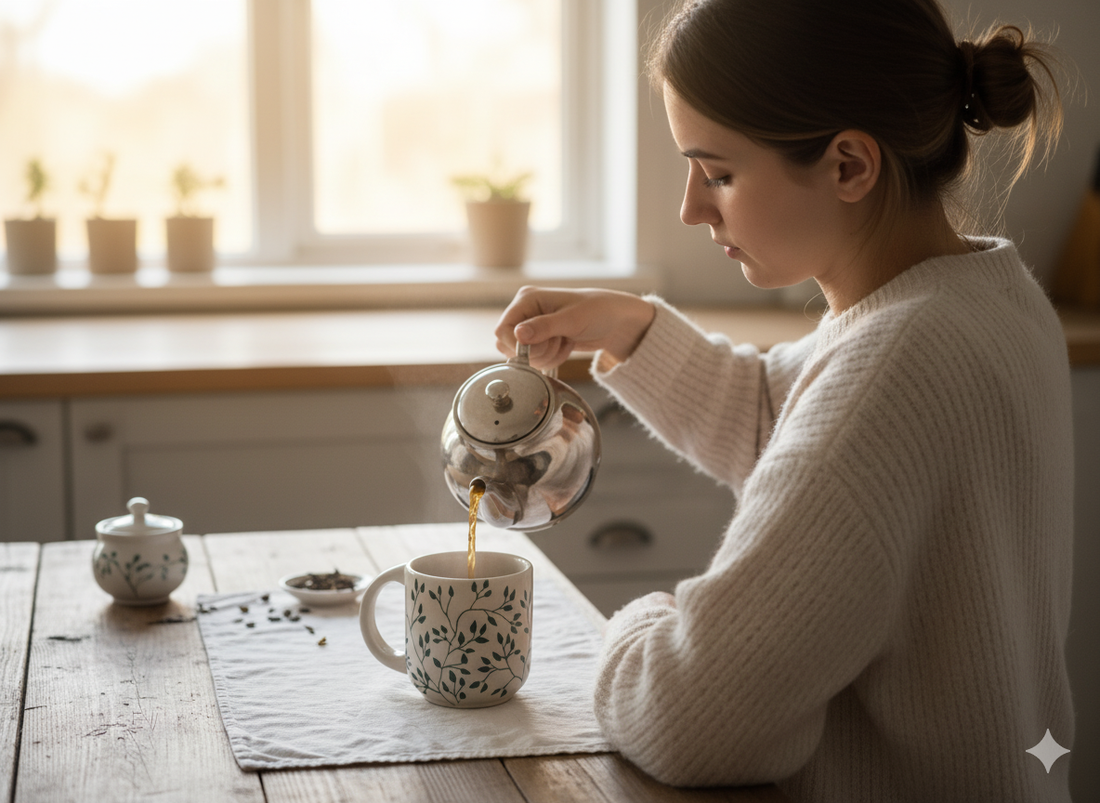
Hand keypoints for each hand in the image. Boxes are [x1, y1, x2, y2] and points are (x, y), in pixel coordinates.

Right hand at [494, 286, 655, 369]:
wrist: (616, 321)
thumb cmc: (598, 311)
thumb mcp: (572, 319)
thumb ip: (543, 327)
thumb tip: (517, 334)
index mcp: (527, 298)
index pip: (502, 329)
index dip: (515, 346)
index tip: (535, 352)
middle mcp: (526, 311)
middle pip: (508, 344)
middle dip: (535, 352)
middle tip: (557, 342)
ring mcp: (533, 326)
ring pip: (522, 355)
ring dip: (546, 356)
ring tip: (565, 342)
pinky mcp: (541, 339)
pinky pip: (535, 359)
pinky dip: (551, 358)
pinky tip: (566, 345)